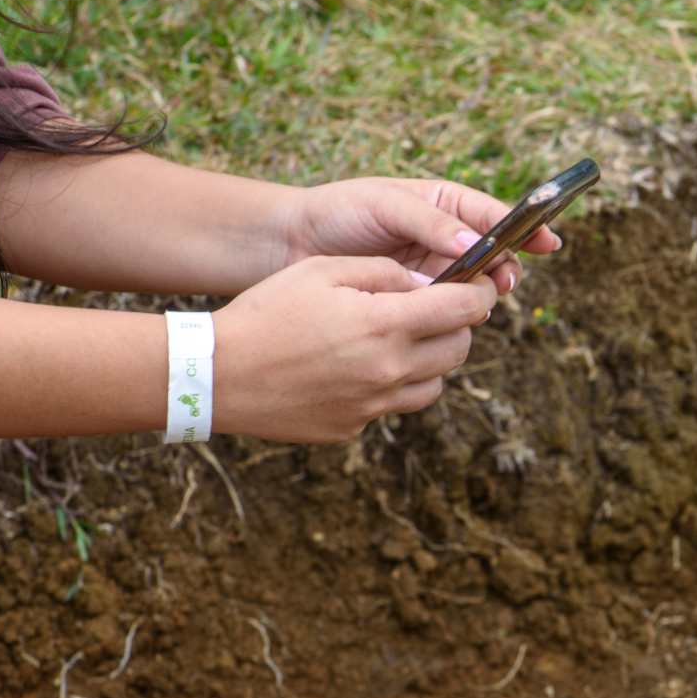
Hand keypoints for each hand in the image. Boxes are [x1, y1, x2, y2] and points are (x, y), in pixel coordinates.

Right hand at [212, 255, 496, 441]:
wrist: (216, 374)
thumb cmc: (267, 311)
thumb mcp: (323, 270)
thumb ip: (383, 273)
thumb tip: (426, 284)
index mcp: (384, 324)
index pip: (463, 310)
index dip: (480, 292)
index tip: (480, 283)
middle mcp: (388, 370)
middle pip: (459, 348)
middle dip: (458, 324)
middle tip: (439, 308)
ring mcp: (372, 406)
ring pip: (435, 382)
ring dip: (432, 358)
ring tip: (402, 337)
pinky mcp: (353, 427)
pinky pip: (395, 405)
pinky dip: (394, 384)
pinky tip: (363, 366)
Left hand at [282, 177, 562, 295]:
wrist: (289, 245)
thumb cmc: (337, 212)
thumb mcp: (384, 205)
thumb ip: (429, 224)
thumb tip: (473, 246)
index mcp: (444, 204)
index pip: (494, 217)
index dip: (524, 229)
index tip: (548, 242)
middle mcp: (445, 240)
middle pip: (493, 257)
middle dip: (503, 269)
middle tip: (502, 282)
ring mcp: (432, 274)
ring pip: (472, 289)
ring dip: (478, 296)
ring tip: (475, 301)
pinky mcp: (415, 304)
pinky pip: (444, 313)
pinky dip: (451, 317)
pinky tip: (449, 321)